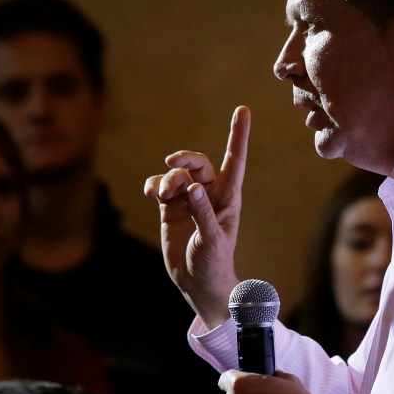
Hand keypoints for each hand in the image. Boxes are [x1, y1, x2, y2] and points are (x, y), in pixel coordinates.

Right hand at [143, 106, 249, 326]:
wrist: (198, 282)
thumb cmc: (214, 262)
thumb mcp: (211, 239)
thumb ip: (201, 212)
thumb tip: (192, 186)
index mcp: (228, 197)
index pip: (234, 160)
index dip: (238, 135)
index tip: (242, 110)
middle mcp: (209, 194)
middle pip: (198, 162)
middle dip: (185, 158)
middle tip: (172, 163)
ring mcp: (189, 200)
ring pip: (177, 174)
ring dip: (167, 178)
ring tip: (160, 193)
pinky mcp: (171, 209)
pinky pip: (160, 186)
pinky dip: (154, 184)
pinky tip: (151, 191)